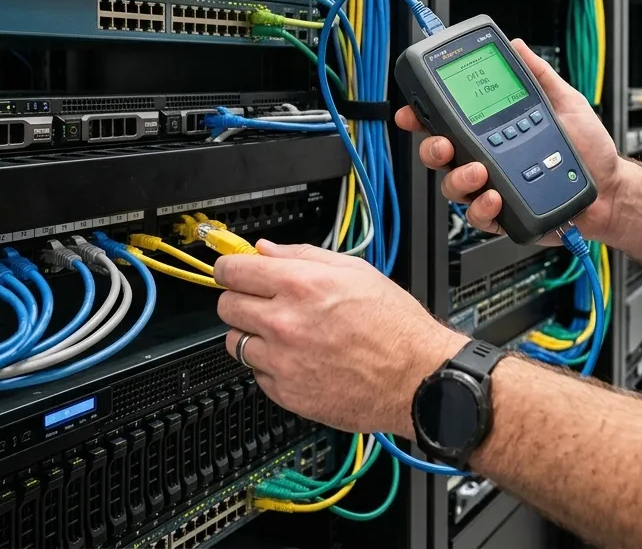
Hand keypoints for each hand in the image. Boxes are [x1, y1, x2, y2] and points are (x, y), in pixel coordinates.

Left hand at [214, 241, 467, 436]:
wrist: (415, 378)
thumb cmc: (395, 326)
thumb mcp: (356, 271)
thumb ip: (303, 255)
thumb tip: (267, 250)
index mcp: (301, 285)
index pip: (233, 270)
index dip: (229, 267)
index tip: (230, 269)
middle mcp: (284, 322)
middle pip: (226, 306)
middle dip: (239, 298)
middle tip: (259, 300)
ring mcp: (282, 361)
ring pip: (234, 342)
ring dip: (251, 335)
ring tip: (282, 334)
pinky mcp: (286, 393)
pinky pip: (256, 373)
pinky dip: (269, 365)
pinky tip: (296, 358)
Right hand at [396, 38, 620, 242]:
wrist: (610, 190)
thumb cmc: (588, 150)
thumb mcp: (566, 102)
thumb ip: (538, 75)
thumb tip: (518, 45)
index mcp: (492, 130)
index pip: (449, 120)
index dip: (424, 115)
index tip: (414, 109)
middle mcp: (485, 158)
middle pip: (440, 154)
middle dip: (432, 148)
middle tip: (444, 144)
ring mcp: (491, 187)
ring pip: (453, 186)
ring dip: (459, 178)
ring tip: (481, 171)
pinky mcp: (502, 215)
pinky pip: (478, 215)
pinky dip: (483, 207)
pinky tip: (496, 196)